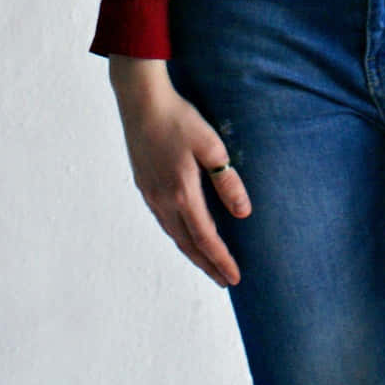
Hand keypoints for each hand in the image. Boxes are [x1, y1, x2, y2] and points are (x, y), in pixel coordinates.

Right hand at [108, 56, 250, 286]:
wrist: (141, 103)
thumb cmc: (179, 119)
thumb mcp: (211, 146)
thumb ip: (227, 181)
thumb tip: (243, 213)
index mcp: (182, 192)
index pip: (205, 237)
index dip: (221, 259)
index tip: (235, 277)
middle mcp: (163, 200)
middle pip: (188, 244)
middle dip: (207, 264)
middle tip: (224, 281)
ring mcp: (151, 194)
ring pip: (174, 235)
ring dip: (192, 253)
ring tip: (207, 264)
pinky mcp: (144, 186)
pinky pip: (164, 221)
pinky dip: (178, 236)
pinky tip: (185, 234)